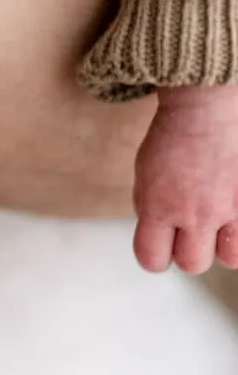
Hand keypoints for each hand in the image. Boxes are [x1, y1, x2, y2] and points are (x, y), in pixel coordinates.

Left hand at [133, 86, 237, 273]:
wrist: (205, 110)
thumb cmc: (172, 137)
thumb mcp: (144, 175)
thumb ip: (150, 208)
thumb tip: (157, 233)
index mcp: (158, 207)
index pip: (151, 259)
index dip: (153, 256)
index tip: (157, 247)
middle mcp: (194, 214)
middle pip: (192, 265)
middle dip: (187, 251)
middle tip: (188, 232)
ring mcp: (229, 210)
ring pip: (228, 259)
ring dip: (220, 245)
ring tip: (216, 223)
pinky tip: (231, 213)